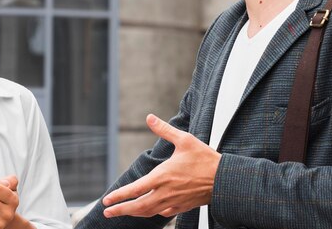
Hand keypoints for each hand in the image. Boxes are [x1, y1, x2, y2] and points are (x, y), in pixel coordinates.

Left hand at [102, 114, 220, 217]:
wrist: (225, 179)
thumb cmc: (205, 158)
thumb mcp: (184, 140)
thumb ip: (164, 130)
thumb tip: (150, 117)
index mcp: (162, 176)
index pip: (134, 190)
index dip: (118, 196)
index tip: (106, 200)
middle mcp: (165, 192)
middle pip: (138, 206)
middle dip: (120, 210)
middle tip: (107, 212)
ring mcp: (174, 202)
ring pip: (149, 212)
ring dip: (134, 213)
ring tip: (123, 212)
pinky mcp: (182, 207)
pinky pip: (163, 213)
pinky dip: (152, 213)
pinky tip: (149, 211)